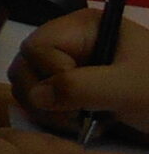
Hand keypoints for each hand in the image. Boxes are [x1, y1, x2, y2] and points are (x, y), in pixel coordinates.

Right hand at [10, 8, 148, 135]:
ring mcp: (72, 68)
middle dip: (43, 95)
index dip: (52, 72)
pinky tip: (82, 125)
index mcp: (85, 27)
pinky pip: (44, 102)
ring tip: (80, 122)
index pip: (38, 46)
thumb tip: (34, 96)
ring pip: (30, 86)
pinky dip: (55, 118)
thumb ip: (80, 87)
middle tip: (75, 115)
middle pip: (26, 65)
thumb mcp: (127, 88)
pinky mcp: (75, 91)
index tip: (81, 93)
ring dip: (47, 110)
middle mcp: (72, 43)